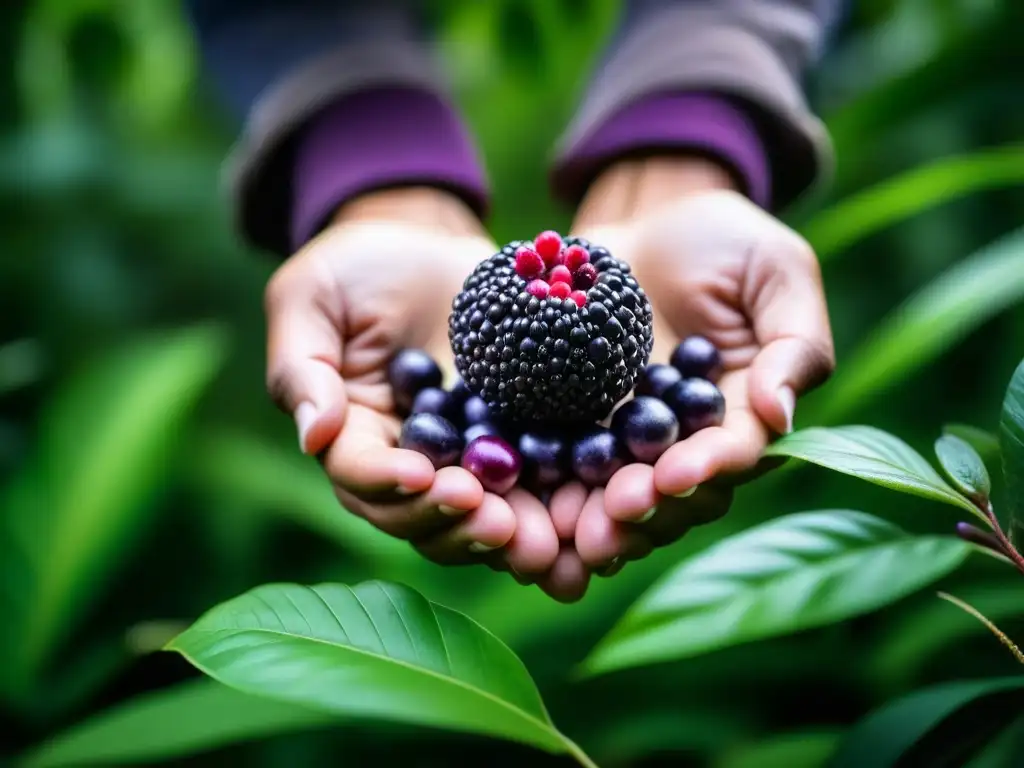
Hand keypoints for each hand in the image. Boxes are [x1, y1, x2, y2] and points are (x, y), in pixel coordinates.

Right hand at [263, 187, 559, 579]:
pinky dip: (558, 504)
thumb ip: (303, 365)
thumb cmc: (358, 267)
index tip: (422, 475)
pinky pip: (537, 483)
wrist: (433, 248)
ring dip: (511, 534)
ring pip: (480, 516)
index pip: (360, 474)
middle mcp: (407, 463)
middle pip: (422, 514)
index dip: (388, 482)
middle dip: (457, 524)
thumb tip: (313, 435)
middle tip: (496, 523)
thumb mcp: (313, 297)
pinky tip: (588, 514)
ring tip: (544, 541)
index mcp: (352, 436)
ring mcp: (465, 460)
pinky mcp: (518, 443)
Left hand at [566, 157, 835, 574]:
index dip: (705, 469)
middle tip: (616, 515)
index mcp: (742, 412)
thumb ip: (794, 341)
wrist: (643, 216)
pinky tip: (527, 500)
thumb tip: (780, 417)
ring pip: (615, 491)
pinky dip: (546, 485)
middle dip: (646, 508)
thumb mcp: (775, 271)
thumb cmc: (725, 238)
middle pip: (671, 490)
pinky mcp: (573, 420)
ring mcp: (626, 434)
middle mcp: (685, 438)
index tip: (675, 475)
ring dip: (596, 516)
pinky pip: (560, 460)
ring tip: (572, 533)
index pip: (732, 452)